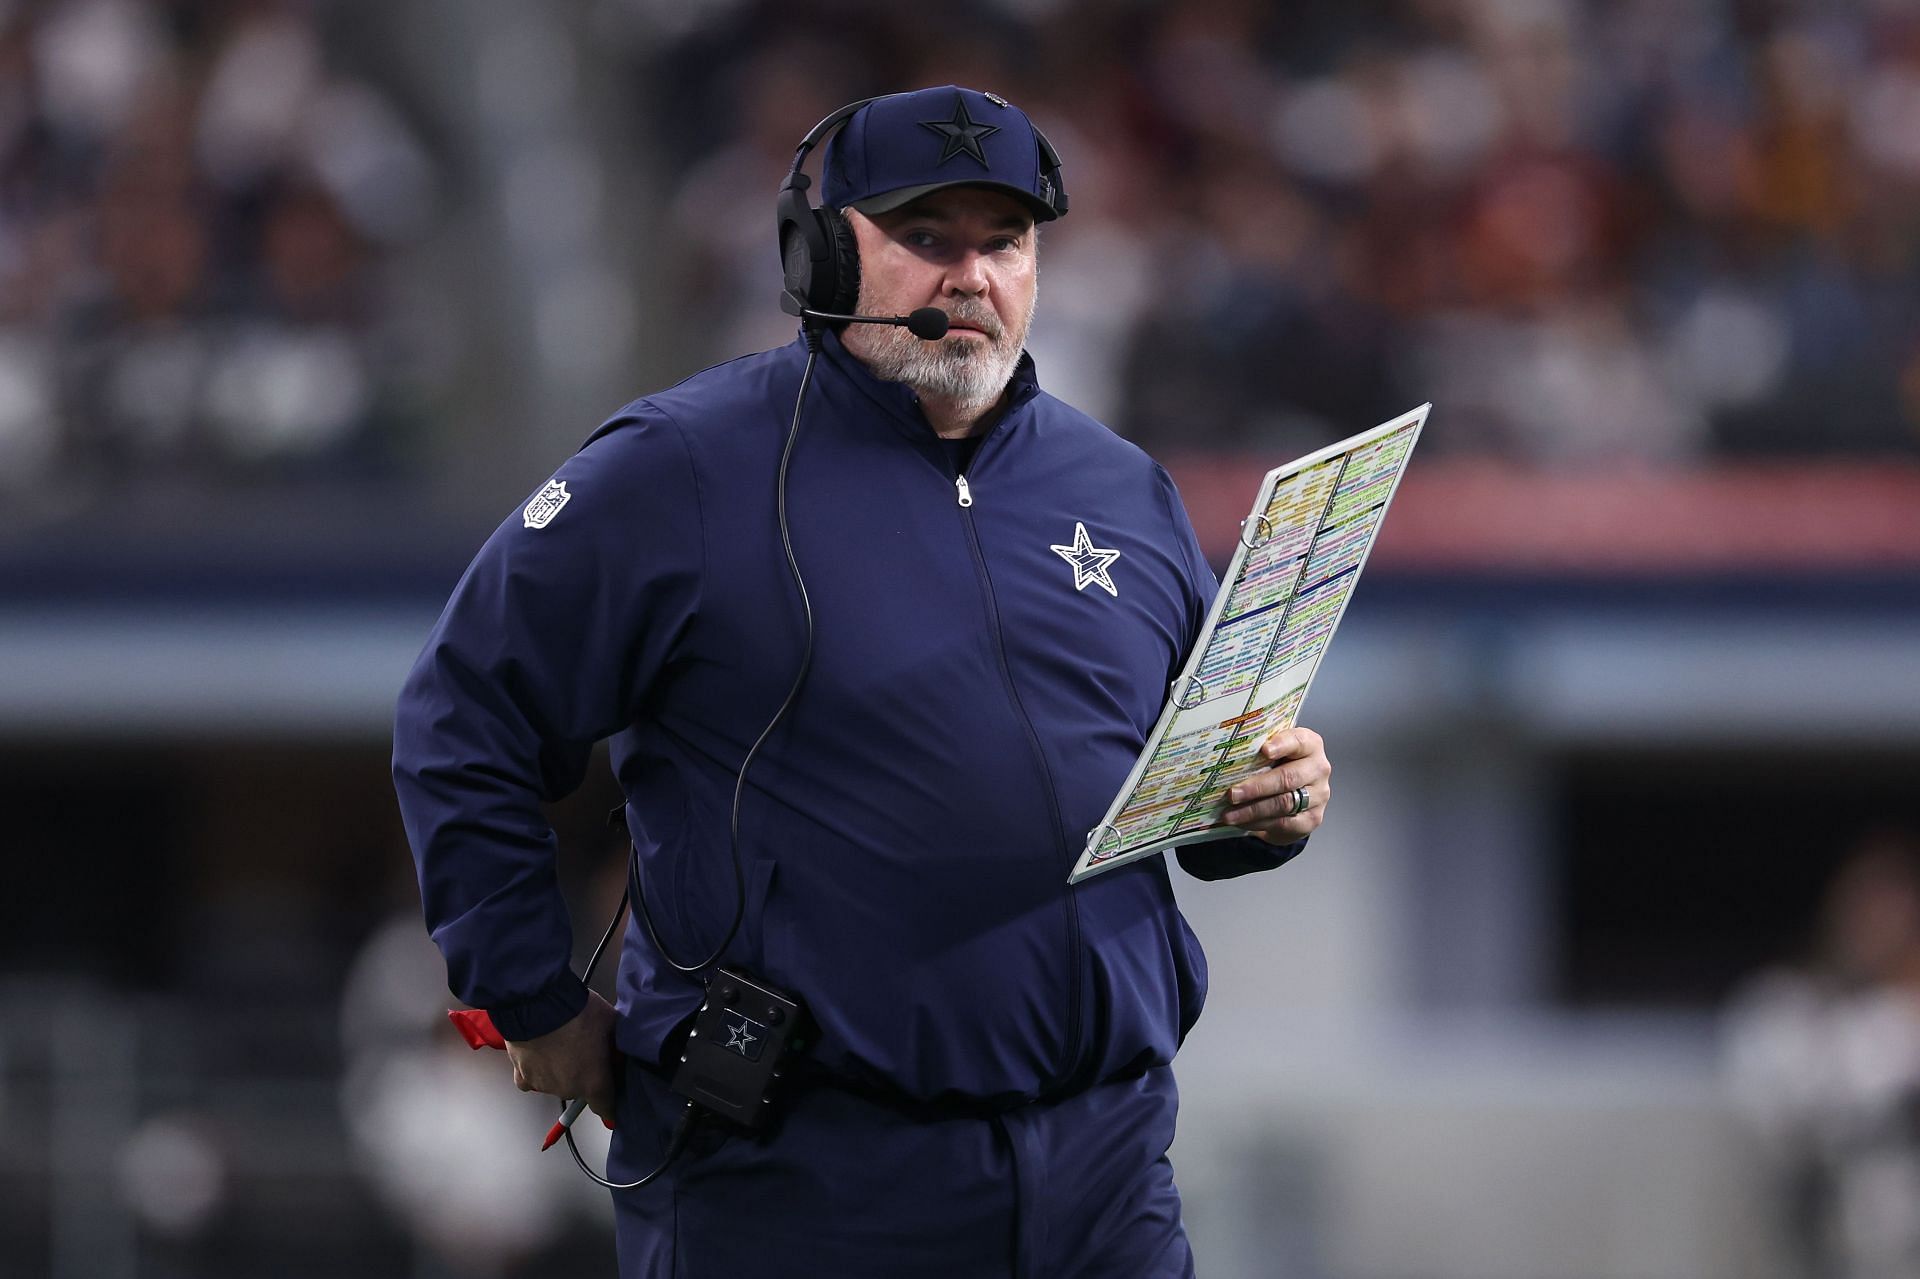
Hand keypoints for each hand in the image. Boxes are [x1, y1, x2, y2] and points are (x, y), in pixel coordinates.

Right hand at [505, 989, 618, 1125]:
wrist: (538, 1002)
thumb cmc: (577, 1011)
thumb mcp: (611, 1022)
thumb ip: (617, 1042)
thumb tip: (620, 1046)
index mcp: (594, 1082)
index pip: (606, 1107)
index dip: (611, 1105)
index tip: (611, 1100)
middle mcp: (569, 1089)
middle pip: (581, 1090)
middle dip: (585, 1074)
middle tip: (585, 1049)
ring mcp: (544, 1085)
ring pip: (556, 1083)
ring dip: (560, 1069)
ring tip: (562, 1042)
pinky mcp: (522, 1076)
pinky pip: (531, 1080)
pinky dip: (535, 1070)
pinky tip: (540, 1053)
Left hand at [1221, 726, 1330, 845]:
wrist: (1293, 796)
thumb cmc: (1278, 767)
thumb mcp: (1272, 754)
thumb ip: (1258, 751)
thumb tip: (1225, 758)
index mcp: (1310, 745)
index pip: (1298, 741)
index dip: (1282, 745)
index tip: (1264, 750)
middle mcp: (1318, 768)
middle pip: (1287, 778)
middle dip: (1256, 787)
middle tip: (1232, 794)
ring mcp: (1319, 795)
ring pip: (1284, 803)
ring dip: (1252, 810)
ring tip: (1229, 814)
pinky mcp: (1312, 818)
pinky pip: (1284, 823)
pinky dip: (1258, 823)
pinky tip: (1242, 823)